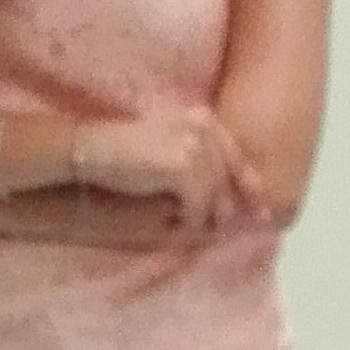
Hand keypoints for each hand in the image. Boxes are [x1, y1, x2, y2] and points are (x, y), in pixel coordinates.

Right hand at [72, 110, 269, 228]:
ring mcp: (193, 143)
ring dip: (200, 216)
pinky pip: (199, 206)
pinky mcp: (182, 165)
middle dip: (224, 210)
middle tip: (218, 232)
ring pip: (215, 197)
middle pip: (227, 181)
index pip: (236, 156)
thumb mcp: (167, 160)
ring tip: (177, 221)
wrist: (85, 155)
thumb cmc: (122, 161)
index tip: (264, 213)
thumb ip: (201, 173)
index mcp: (200, 117)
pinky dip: (187, 218)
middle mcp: (201, 124)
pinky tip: (169, 219)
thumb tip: (235, 207)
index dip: (250, 187)